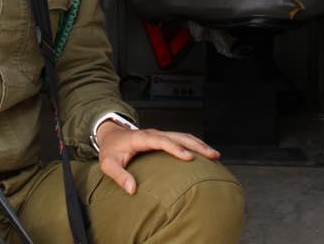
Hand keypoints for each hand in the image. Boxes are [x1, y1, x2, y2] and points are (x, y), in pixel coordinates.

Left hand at [95, 121, 219, 194]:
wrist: (111, 135)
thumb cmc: (111, 150)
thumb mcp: (108, 164)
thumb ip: (119, 176)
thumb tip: (132, 190)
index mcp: (141, 138)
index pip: (162, 141)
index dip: (176, 148)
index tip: (189, 157)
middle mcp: (153, 133)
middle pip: (178, 136)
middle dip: (197, 145)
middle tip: (213, 155)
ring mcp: (160, 134)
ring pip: (183, 136)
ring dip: (199, 144)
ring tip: (215, 155)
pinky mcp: (163, 138)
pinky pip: (181, 138)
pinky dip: (194, 144)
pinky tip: (204, 153)